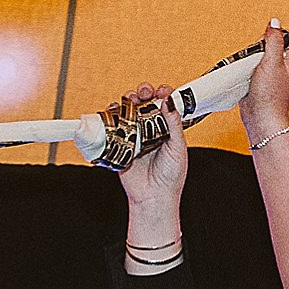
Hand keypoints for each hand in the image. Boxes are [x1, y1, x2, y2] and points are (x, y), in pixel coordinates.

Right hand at [117, 83, 187, 213]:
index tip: (162, 91)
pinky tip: (114, 110)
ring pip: (129, 110)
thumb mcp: (178, 147)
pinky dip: (111, 114)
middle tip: (144, 92)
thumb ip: (174, 123)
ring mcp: (135, 135)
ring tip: (130, 99)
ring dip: (128, 100)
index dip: (163, 94)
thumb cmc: (171, 176)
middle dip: (143, 92)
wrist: (153, 197)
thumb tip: (169, 100)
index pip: (165, 104)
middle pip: (144, 103)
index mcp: (168, 128)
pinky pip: (113, 125)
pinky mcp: (120, 143)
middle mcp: (151, 129)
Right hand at [239, 21, 288, 144]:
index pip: (286, 36)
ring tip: (249, 68)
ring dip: (251, 58)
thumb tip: (274, 22)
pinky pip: (252, 68)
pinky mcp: (259, 82)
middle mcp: (283, 67)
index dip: (274, 34)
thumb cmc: (270, 95)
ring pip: (260, 57)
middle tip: (256, 57)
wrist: (260, 118)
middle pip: (271, 45)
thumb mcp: (272, 62)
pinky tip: (244, 74)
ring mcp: (271, 75)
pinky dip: (246, 68)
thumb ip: (273, 41)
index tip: (264, 42)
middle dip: (260, 47)